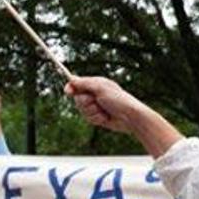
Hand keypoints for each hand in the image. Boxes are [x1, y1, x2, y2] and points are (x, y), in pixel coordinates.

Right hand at [65, 77, 182, 157]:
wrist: (131, 118)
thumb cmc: (119, 100)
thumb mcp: (101, 88)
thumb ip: (85, 83)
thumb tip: (72, 79)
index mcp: (97, 84)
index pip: (78, 84)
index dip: (71, 87)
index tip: (68, 92)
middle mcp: (95, 94)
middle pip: (78, 99)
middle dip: (85, 102)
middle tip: (97, 102)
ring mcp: (96, 106)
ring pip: (82, 110)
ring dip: (92, 111)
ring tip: (103, 110)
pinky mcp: (98, 117)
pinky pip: (88, 118)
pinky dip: (96, 118)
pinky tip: (105, 118)